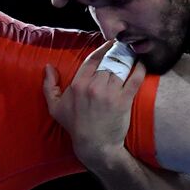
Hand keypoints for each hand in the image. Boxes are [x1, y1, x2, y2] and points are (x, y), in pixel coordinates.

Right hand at [43, 40, 145, 167]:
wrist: (95, 146)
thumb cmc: (75, 126)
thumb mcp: (55, 108)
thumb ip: (49, 86)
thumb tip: (48, 67)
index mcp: (78, 85)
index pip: (92, 59)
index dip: (102, 49)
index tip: (109, 44)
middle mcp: (93, 87)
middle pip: (108, 63)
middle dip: (115, 56)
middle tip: (122, 50)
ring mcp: (109, 94)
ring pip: (120, 68)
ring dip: (127, 60)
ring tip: (131, 55)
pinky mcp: (123, 101)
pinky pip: (134, 79)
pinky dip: (140, 69)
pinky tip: (141, 64)